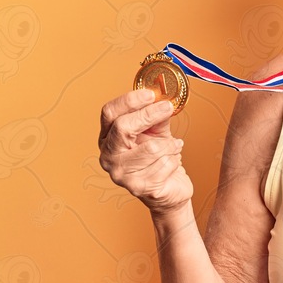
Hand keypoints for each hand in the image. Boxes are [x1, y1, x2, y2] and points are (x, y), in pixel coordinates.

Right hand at [98, 89, 191, 214]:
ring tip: (174, 146)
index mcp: (108, 137)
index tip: (150, 93)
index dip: (129, 100)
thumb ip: (156, 116)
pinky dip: (175, 160)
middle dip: (149, 115)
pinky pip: (165, 164)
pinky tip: (173, 162)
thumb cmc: (159, 157)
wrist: (169, 188)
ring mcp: (121, 174)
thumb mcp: (156, 132)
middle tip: (167, 107)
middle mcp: (108, 156)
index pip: (109, 113)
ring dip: (170, 144)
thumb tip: (162, 98)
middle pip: (123, 127)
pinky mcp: (138, 188)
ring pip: (151, 148)